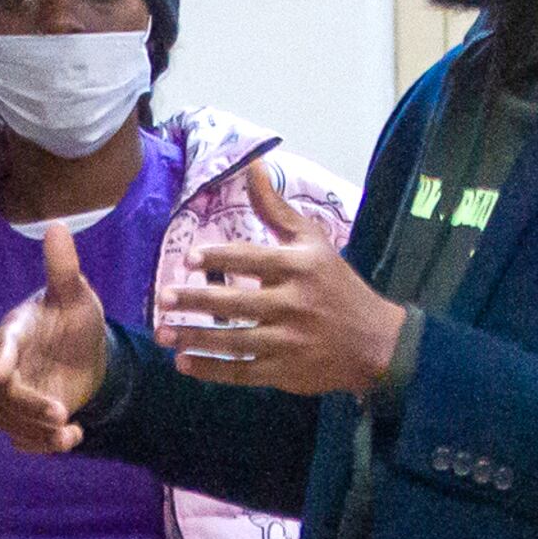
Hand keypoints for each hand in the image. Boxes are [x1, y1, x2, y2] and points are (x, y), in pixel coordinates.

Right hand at [0, 219, 109, 454]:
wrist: (83, 353)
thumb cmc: (74, 319)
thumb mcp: (75, 294)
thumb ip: (63, 267)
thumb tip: (58, 225)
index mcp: (13, 335)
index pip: (1, 350)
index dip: (2, 362)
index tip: (5, 375)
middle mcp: (7, 368)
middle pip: (3, 397)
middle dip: (29, 408)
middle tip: (61, 414)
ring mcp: (14, 397)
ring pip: (11, 424)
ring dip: (38, 434)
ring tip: (71, 435)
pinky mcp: (25, 421)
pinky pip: (23, 441)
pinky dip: (44, 446)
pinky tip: (73, 437)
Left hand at [152, 162, 406, 394]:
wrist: (375, 342)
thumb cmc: (336, 286)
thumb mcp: (313, 242)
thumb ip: (277, 209)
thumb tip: (254, 167)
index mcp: (299, 267)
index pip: (252, 259)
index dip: (218, 259)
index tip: (188, 260)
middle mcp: (293, 303)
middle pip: (236, 303)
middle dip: (196, 301)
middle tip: (163, 298)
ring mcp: (288, 340)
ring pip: (234, 340)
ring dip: (195, 338)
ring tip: (162, 334)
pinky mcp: (284, 371)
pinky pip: (241, 371)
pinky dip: (211, 369)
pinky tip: (182, 363)